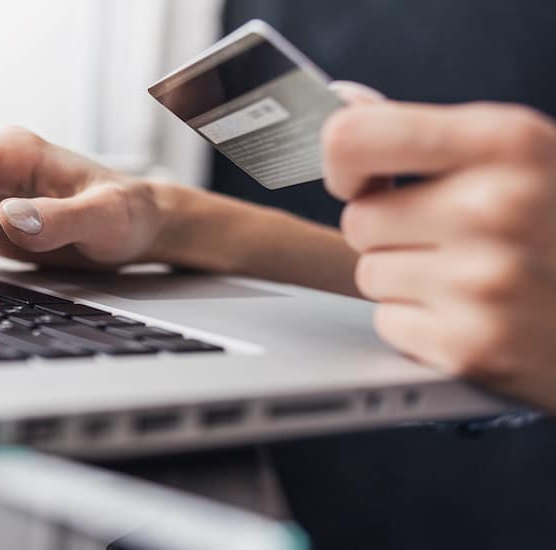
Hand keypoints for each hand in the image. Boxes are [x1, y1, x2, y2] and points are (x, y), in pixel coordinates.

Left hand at [323, 101, 555, 409]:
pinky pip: (389, 323)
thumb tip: (344, 102)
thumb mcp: (522, 155)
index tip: (361, 176)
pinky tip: (476, 315)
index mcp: (506, 142)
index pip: (354, 138)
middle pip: (358, 219)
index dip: (344, 162)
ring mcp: (484, 281)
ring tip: (475, 277)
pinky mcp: (472, 346)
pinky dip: (421, 326)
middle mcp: (494, 207)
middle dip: (393, 231)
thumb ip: (428, 132)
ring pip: (370, 275)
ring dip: (408, 281)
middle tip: (456, 238)